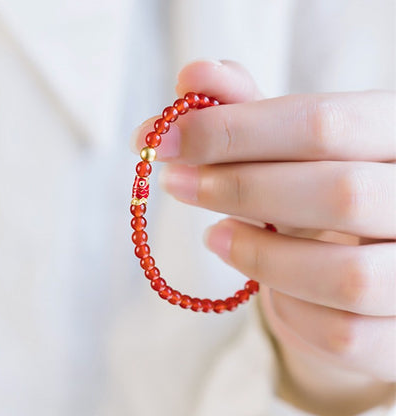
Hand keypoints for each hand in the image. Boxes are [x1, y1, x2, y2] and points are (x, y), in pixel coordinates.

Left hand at [132, 60, 395, 413]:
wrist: (367, 257)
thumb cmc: (319, 192)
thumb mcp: (289, 149)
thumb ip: (247, 112)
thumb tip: (192, 76)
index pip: (322, 123)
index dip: (233, 130)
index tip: (164, 139)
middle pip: (338, 193)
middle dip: (240, 187)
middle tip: (176, 183)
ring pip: (345, 275)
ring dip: (260, 255)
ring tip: (213, 236)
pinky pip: (344, 334)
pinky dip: (289, 310)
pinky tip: (264, 285)